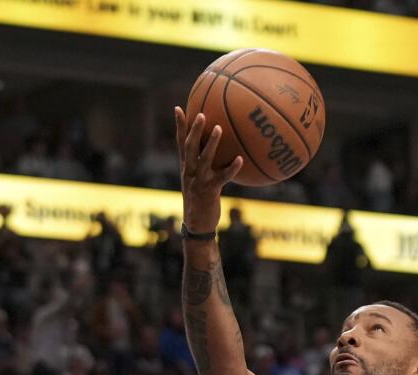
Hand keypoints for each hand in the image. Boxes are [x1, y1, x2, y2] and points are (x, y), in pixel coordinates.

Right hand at [174, 106, 243, 232]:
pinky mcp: (210, 191)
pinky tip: (240, 159)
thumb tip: (220, 152)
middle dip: (193, 129)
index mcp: (186, 166)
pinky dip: (231, 168)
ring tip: (219, 128)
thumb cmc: (201, 201)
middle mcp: (190, 171)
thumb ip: (205, 165)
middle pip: (189, 146)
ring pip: (204, 158)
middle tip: (201, 113)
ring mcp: (199, 180)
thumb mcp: (199, 181)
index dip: (179, 126)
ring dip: (211, 143)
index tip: (178, 107)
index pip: (180, 142)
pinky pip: (222, 177)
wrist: (197, 224)